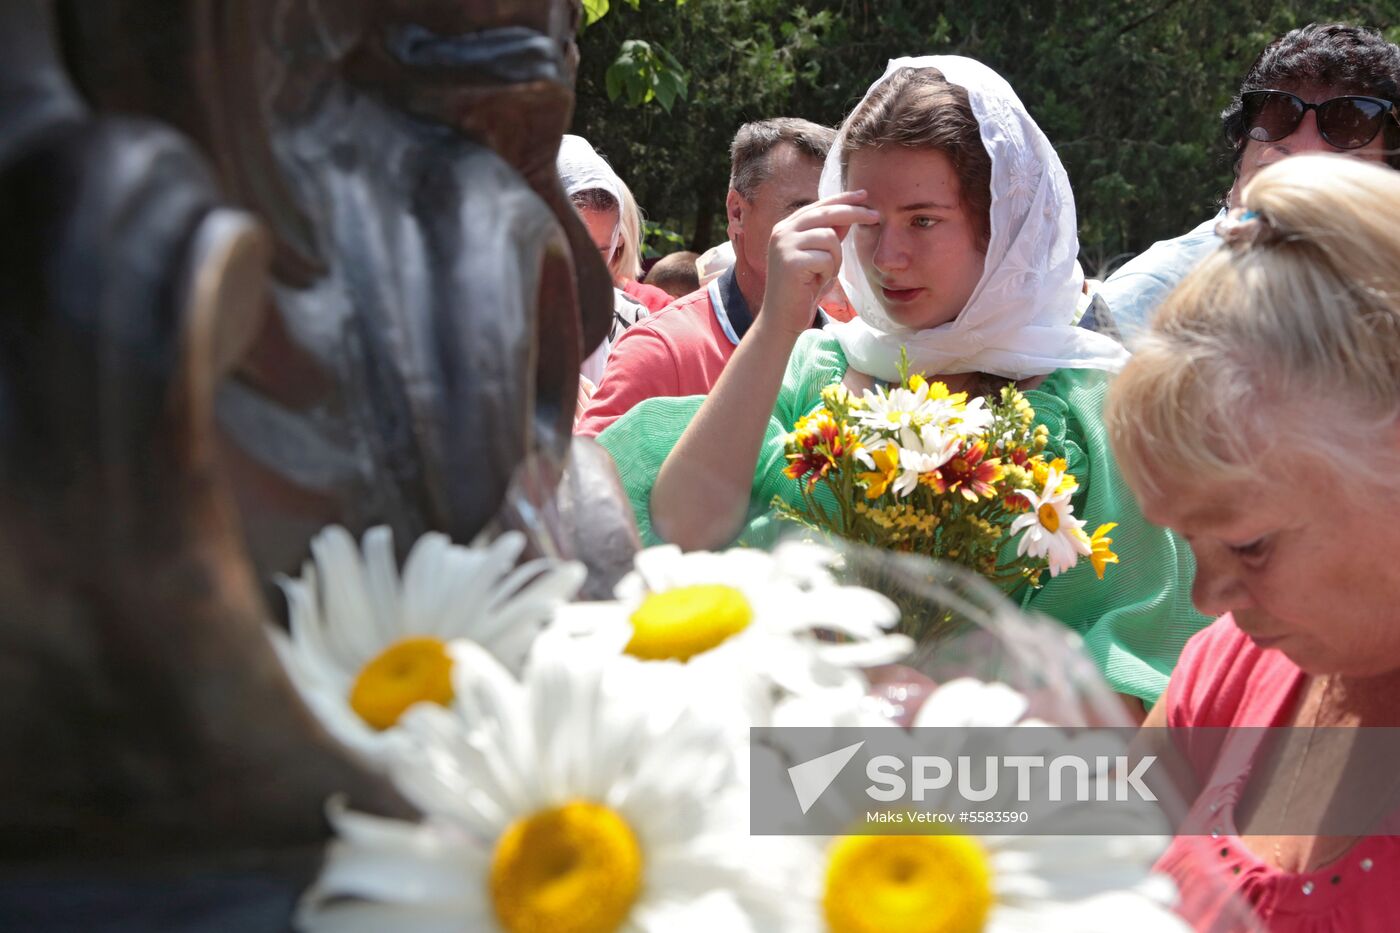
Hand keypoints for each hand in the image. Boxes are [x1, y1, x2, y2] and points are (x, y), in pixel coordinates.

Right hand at [759, 191, 878, 336]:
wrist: (782, 319)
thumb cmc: (802, 290)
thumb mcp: (819, 257)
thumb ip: (829, 235)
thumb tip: (849, 214)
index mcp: (786, 227)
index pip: (818, 206)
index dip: (842, 199)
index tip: (864, 195)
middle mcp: (782, 232)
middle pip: (826, 214)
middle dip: (854, 214)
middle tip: (876, 217)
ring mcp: (784, 245)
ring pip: (829, 238)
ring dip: (836, 259)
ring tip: (824, 275)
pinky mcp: (791, 262)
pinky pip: (826, 258)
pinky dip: (828, 272)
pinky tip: (816, 283)